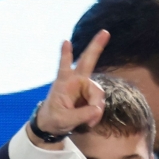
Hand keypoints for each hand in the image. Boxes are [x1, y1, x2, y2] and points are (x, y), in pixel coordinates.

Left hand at [28, 29, 110, 146]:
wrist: (53, 125)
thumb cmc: (53, 119)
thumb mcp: (64, 120)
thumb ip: (81, 115)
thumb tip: (97, 109)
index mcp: (63, 83)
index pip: (64, 66)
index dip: (65, 55)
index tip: (65, 41)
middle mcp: (76, 81)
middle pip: (88, 61)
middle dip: (96, 46)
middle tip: (105, 32)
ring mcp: (84, 87)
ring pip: (98, 94)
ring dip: (96, 109)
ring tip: (89, 122)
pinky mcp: (90, 96)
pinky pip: (99, 103)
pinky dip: (97, 113)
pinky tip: (90, 121)